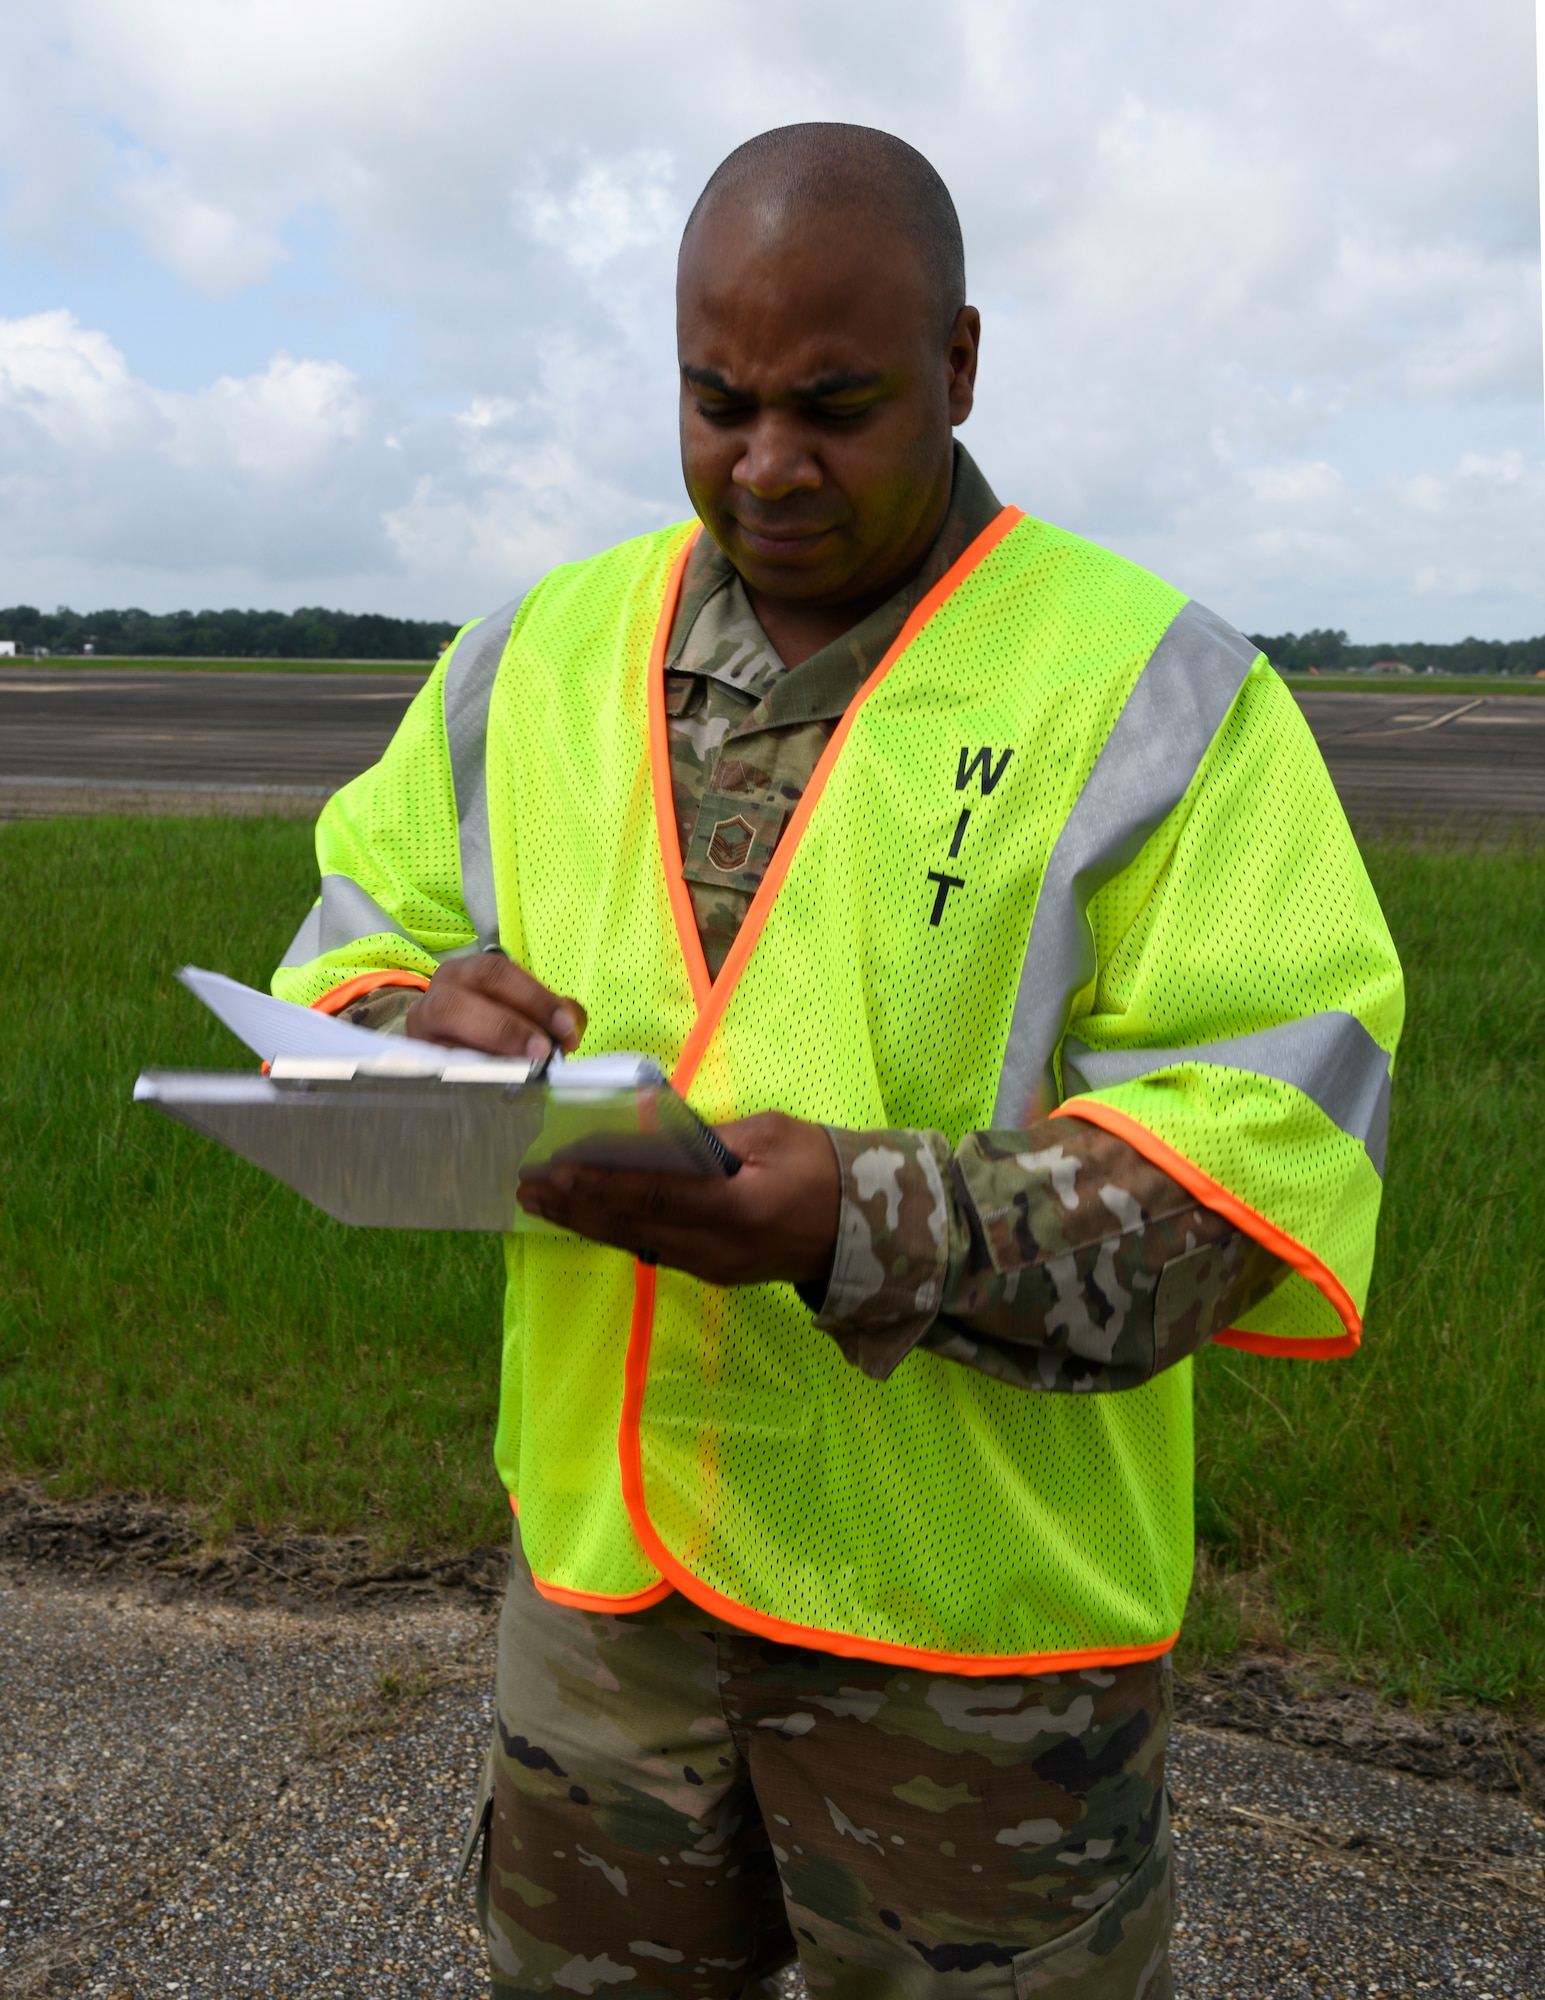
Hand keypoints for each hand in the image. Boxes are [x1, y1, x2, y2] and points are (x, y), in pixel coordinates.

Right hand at [406, 952, 586, 1059]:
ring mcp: (422, 1021)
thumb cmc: (492, 1030)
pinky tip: (495, 1081)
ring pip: (448, 1014)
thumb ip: (551, 1016)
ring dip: (490, 1040)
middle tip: (544, 1049)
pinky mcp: (416, 1054)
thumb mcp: (523, 1015)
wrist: (447, 1056)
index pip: (499, 972)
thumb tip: (569, 1029)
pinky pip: (438, 1058)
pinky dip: (469, 1069)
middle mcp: (440, 989)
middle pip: (470, 991)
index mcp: (469, 971)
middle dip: (512, 1021)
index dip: (536, 998)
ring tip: (523, 1065)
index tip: (565, 1027)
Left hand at [516, 1110, 839, 1289]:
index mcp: (737, 1210)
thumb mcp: (773, 1136)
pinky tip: (584, 1217)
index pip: (654, 1195)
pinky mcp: (710, 1272)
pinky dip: (613, 1230)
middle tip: (528, 1188)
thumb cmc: (823, 1169)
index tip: (558, 1170)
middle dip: (575, 1206)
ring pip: (634, 1242)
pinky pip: (651, 1249)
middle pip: (631, 1226)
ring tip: (540, 1204)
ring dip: (584, 1222)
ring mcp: (712, 1267)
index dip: (602, 1184)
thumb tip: (649, 1126)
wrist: (863, 1231)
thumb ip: (709, 1137)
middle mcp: (717, 1248)